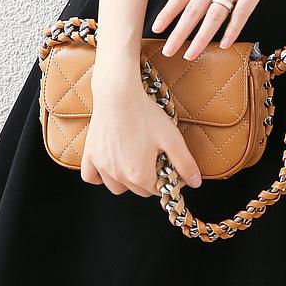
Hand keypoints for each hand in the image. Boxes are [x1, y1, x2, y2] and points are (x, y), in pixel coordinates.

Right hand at [81, 70, 201, 196]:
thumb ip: (185, 163)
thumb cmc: (145, 115)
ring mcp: (102, 166)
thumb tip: (196, 183)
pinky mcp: (90, 155)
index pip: (159, 190)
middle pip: (139, 191)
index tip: (172, 166)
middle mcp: (119, 175)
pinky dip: (99, 177)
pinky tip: (110, 166)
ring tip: (135, 162)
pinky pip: (91, 177)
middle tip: (156, 160)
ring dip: (127, 181)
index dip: (169, 180)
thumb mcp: (172, 138)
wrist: (118, 94)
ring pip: (116, 188)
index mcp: (140, 175)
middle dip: (151, 180)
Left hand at [151, 0, 285, 59]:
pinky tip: (225, 43)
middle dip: (179, 32)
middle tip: (168, 50)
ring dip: (201, 37)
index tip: (156, 28)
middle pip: (194, 8)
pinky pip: (241, 13)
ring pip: (215, 14)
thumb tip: (191, 1)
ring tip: (191, 53)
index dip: (168, 12)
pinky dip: (232, 30)